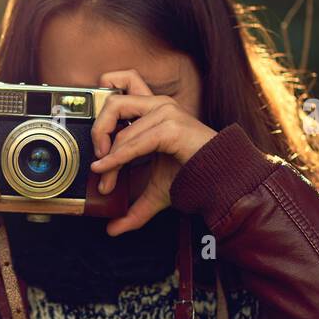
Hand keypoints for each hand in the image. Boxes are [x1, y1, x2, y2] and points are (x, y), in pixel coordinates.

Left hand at [88, 70, 217, 235]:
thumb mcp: (154, 192)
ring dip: (108, 158)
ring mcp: (166, 112)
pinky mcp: (172, 127)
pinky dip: (117, 158)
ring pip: (121, 129)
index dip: (101, 121)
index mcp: (153, 109)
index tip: (96, 151)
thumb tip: (112, 229)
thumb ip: (133, 209)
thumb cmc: (191, 176)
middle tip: (97, 159)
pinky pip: (135, 142)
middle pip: (114, 100)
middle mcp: (158, 105)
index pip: (119, 89)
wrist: (221, 180)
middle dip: (98, 130)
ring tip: (106, 179)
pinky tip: (108, 170)